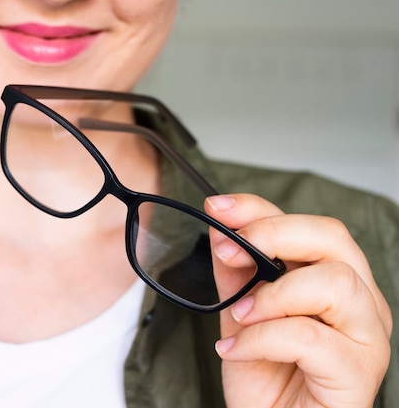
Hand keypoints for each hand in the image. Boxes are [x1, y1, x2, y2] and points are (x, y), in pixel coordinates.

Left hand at [205, 194, 391, 407]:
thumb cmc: (265, 376)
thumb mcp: (241, 314)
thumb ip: (236, 273)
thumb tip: (222, 230)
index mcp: (334, 281)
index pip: (309, 226)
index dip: (261, 209)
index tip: (217, 207)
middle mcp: (360, 302)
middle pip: (334, 238)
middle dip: (273, 234)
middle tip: (230, 251)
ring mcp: (367, 337)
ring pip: (334, 283)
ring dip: (272, 295)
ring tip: (239, 316)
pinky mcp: (359, 372)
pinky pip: (310, 337)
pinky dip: (262, 338)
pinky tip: (235, 348)